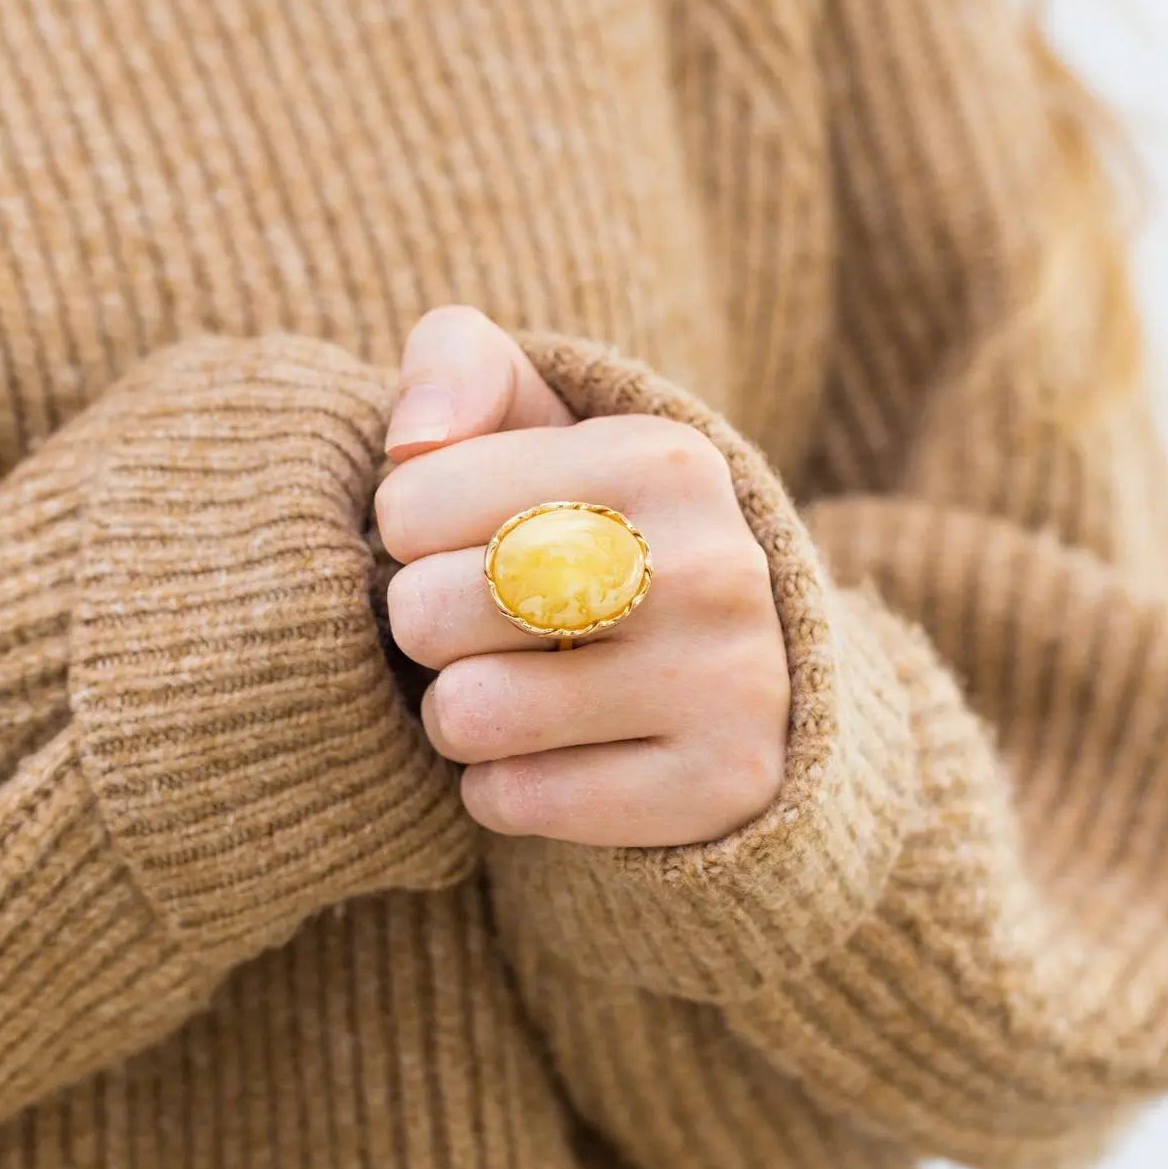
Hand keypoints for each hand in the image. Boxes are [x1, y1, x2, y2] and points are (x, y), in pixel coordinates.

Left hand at [374, 307, 791, 846]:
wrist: (759, 677)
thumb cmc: (598, 534)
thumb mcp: (543, 422)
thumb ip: (459, 368)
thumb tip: (412, 441)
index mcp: (660, 457)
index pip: (408, 504)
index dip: (414, 536)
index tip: (479, 543)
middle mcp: (709, 565)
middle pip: (427, 610)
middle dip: (430, 629)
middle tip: (490, 628)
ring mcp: (726, 683)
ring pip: (466, 715)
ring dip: (461, 716)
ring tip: (518, 691)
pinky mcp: (720, 786)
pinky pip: (514, 800)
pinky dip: (505, 788)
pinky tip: (560, 756)